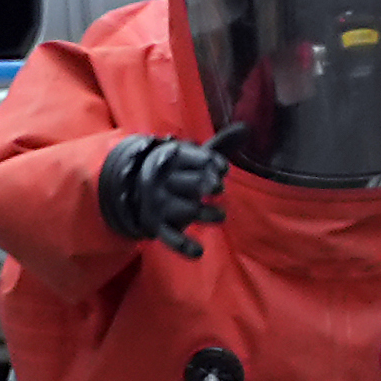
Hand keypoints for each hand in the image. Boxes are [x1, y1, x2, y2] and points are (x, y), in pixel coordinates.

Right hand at [96, 133, 228, 257]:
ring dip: (204, 214)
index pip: (191, 158)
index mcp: (172, 160)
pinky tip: (199, 252)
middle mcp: (164, 182)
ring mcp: (160, 205)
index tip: (224, 169)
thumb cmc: (177, 172)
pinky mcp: (158, 226)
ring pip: (184, 210)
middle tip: (218, 187)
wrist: (134, 192)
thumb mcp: (193, 157)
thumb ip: (220, 145)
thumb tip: (247, 127)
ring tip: (221, 215)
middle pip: (187, 183)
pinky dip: (183, 246)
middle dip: (205, 184)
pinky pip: (170, 238)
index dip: (209, 162)